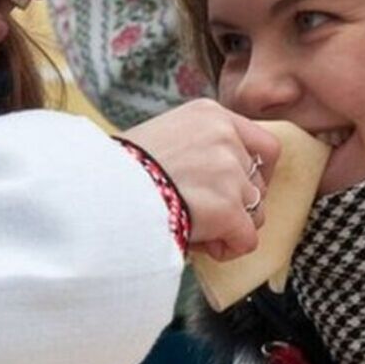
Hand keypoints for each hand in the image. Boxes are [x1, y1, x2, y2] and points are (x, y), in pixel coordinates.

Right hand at [120, 99, 281, 260]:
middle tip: (200, 214)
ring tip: (194, 228)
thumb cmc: (120, 170)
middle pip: (258, 183)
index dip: (256, 174)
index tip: (239, 191)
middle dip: (236, 205)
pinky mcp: (229, 208)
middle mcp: (226, 137)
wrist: (100, 191)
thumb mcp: (164, 136)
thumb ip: (199, 148)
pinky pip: (247, 240)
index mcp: (211, 115)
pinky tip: (200, 245)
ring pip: (255, 213)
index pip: (264, 145)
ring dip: (229, 227)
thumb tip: (222, 180)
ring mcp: (230, 172)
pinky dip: (227, 249)